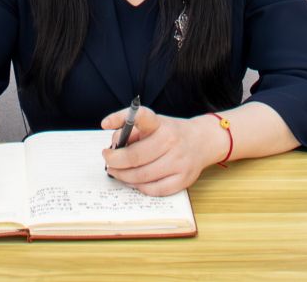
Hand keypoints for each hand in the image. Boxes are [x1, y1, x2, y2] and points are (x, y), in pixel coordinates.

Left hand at [99, 107, 218, 196]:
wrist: (201, 141)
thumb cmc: (170, 133)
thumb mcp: (152, 124)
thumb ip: (131, 133)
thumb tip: (114, 148)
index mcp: (160, 124)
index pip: (141, 116)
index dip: (120, 118)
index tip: (104, 124)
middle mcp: (171, 140)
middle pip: (135, 156)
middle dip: (115, 161)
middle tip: (108, 161)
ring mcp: (179, 161)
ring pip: (142, 176)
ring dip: (124, 176)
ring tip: (117, 172)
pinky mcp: (184, 179)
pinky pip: (154, 189)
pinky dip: (140, 187)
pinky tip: (134, 181)